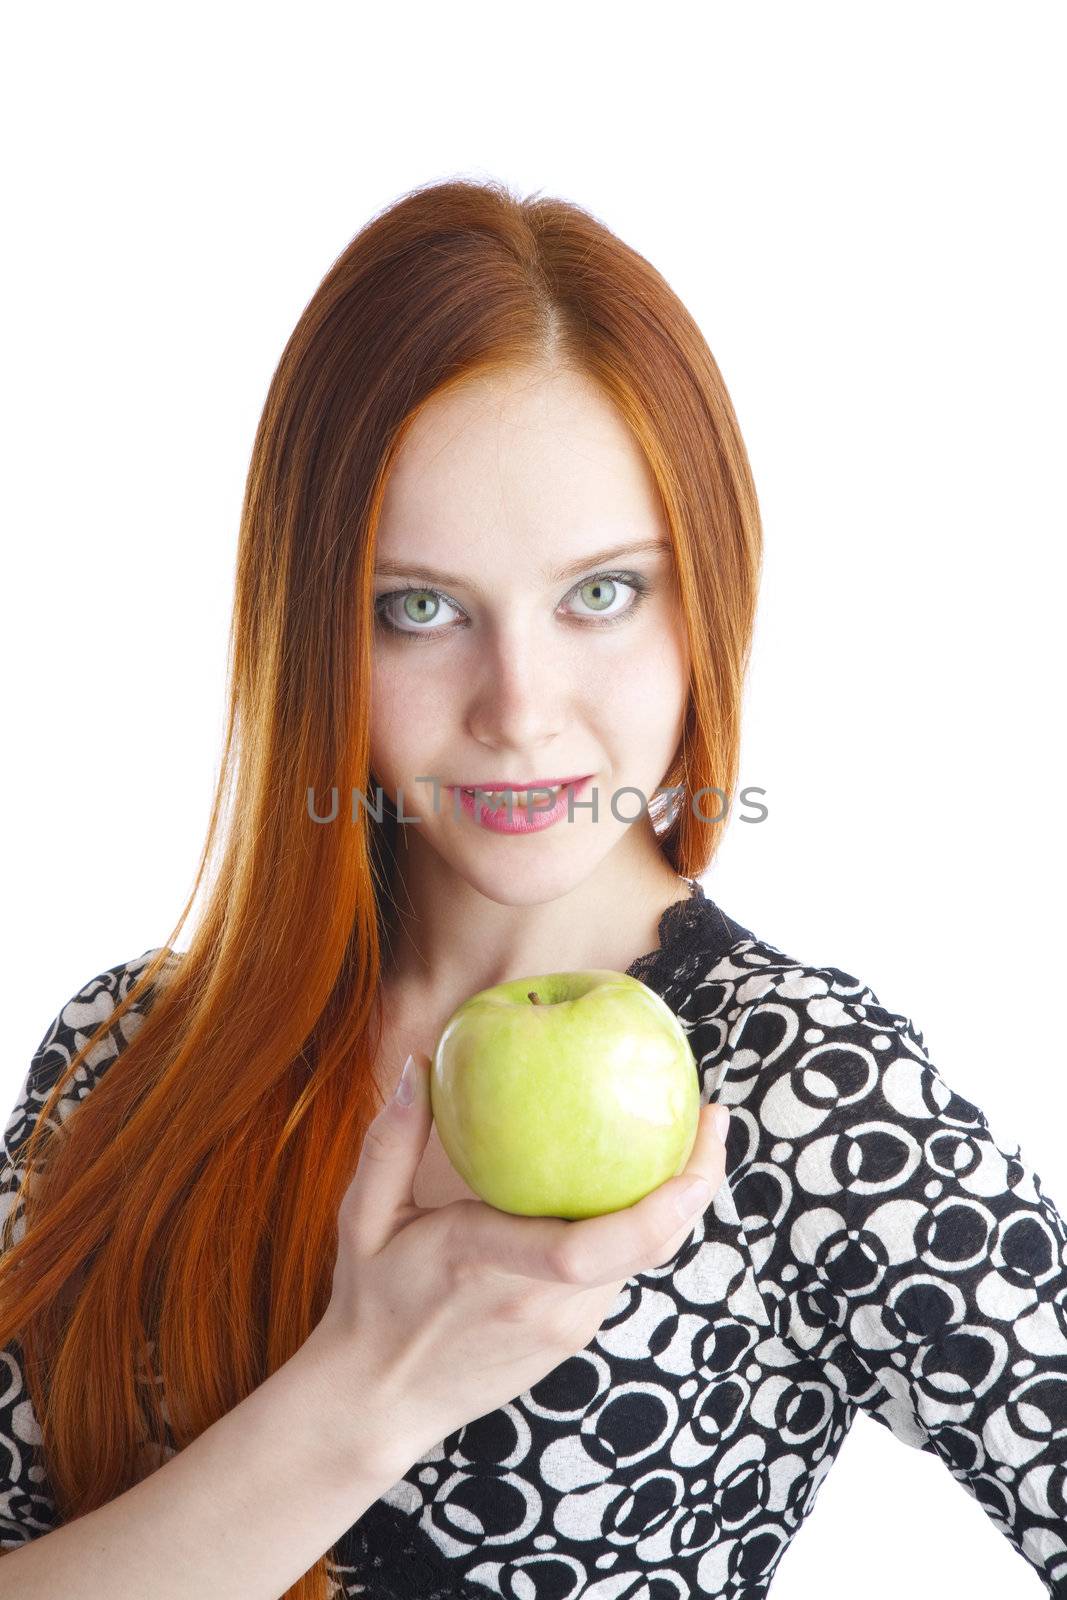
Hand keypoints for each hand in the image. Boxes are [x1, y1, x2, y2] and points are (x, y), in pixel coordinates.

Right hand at [303, 1050, 729, 1476]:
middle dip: (694, 1182)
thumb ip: (391, 1139)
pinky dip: (642, 1224)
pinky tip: (646, 1177)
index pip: (586, 1247)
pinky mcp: (573, 1337)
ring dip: (675, 1201)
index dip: (656, 1203)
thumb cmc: (369, 1299)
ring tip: (692, 1129)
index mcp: (485, 1263)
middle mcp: (538, 1302)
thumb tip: (417, 1061)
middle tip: (716, 1114)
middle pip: (643, 1249)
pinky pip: (621, 1272)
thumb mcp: (362, 1215)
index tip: (692, 1141)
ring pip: (640, 1260)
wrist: (378, 1403)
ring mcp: (563, 1327)